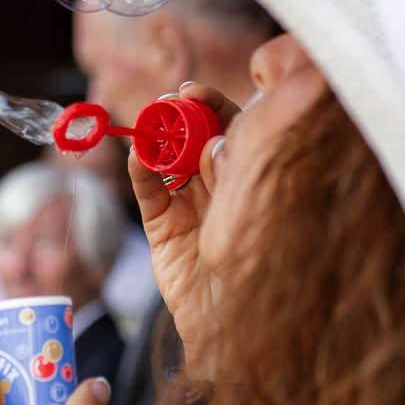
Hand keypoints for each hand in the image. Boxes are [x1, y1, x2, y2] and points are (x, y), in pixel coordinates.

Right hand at [126, 82, 244, 353]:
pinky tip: (138, 152)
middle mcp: (221, 188)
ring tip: (151, 119)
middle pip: (194, 139)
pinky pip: (149, 192)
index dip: (211, 105)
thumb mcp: (262, 191)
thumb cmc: (266, 252)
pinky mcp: (163, 230)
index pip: (229, 127)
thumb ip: (243, 157)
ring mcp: (190, 207)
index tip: (193, 91)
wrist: (244, 313)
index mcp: (251, 176)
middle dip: (180, 115)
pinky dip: (140, 169)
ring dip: (157, 137)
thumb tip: (220, 134)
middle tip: (170, 100)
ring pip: (169, 161)